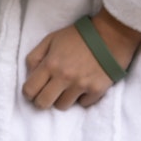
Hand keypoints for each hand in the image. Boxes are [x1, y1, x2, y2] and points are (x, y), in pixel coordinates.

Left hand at [22, 8, 140, 109]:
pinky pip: (83, 104)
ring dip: (62, 99)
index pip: (29, 90)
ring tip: (67, 88)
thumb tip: (29, 74)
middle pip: (43, 103)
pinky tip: (84, 86)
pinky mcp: (97, 90)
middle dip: (42, 100)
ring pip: (62, 106)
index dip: (28, 93)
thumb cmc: (79, 36)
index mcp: (50, 64)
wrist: (112, 34)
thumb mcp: (51, 39)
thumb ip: (35, 56)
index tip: (33, 90)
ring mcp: (81, 85)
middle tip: (47, 94)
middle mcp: (64, 77)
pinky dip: (82, 97)